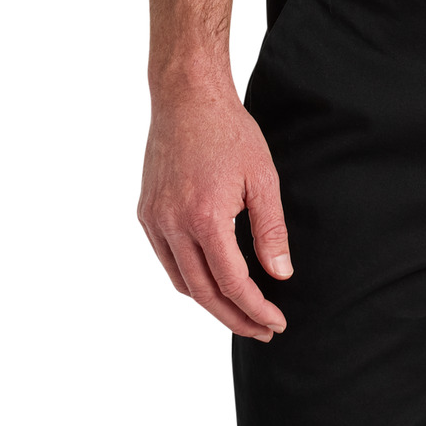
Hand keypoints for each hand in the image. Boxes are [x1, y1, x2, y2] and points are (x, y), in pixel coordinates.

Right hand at [138, 85, 292, 340]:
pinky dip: (189, 277)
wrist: (187, 96)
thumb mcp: (263, 177)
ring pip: (181, 281)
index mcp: (206, 217)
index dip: (255, 309)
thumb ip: (270, 230)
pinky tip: (211, 278)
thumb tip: (280, 274)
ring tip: (240, 311)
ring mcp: (155, 220)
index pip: (232, 283)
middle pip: (203, 293)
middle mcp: (173, 224)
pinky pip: (167, 259)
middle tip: (262, 329)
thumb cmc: (229, 131)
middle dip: (234, 318)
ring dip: (210, 302)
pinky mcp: (146, 212)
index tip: (276, 322)